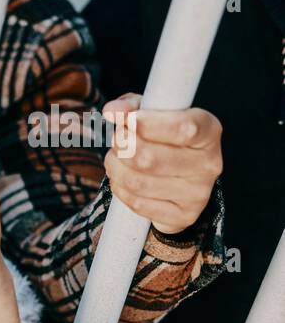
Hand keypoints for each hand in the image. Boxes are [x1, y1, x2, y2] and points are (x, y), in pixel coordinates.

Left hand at [103, 94, 222, 235]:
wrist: (176, 179)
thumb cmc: (161, 137)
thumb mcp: (151, 113)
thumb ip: (131, 107)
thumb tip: (113, 111)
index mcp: (209, 130)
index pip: (184, 129)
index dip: (149, 124)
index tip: (126, 121)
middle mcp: (210, 163)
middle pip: (149, 158)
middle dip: (122, 147)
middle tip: (117, 140)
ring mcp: (198, 193)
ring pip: (137, 182)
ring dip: (115, 167)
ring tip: (116, 158)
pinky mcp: (184, 216)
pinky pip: (137, 203)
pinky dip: (119, 189)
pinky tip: (122, 179)